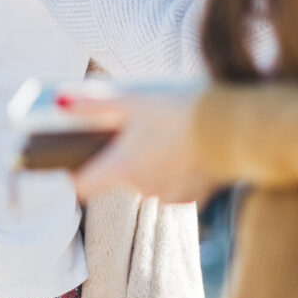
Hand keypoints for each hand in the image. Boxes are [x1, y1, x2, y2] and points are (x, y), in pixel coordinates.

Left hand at [65, 88, 222, 204]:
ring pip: (145, 183)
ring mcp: (168, 195)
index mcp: (122, 168)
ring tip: (164, 137)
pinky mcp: (193, 197)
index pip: (81, 187)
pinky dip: (173, 173)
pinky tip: (184, 151)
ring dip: (148, 165)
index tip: (73, 161)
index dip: (73, 175)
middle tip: (132, 131)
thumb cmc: (181, 111)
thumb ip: (94, 104)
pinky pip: (172, 188)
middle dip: (119, 158)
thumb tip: (60, 103)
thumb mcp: (134, 100)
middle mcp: (141, 188)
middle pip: (116, 179)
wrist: (236, 128)